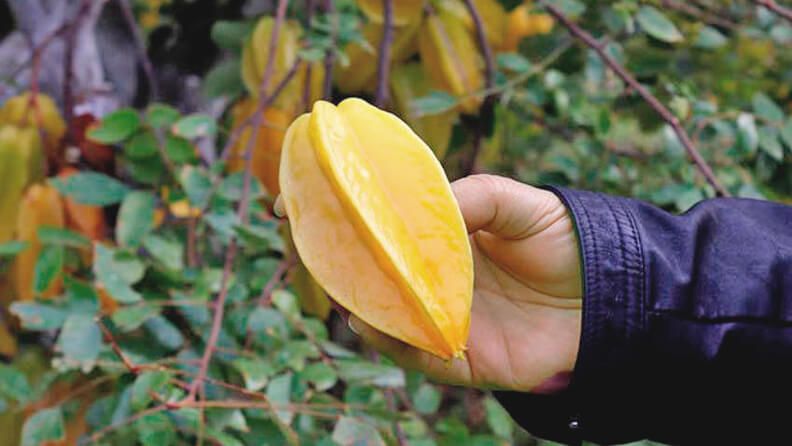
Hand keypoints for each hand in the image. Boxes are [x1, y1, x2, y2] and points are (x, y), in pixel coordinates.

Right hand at [276, 174, 582, 391]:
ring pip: (380, 316)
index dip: (336, 215)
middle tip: (299, 236)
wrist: (612, 295)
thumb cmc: (566, 242)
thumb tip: (425, 203)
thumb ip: (473, 197)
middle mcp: (433, 281)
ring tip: (333, 277)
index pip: (378, 228)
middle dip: (329, 257)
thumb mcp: (519, 204)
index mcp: (440, 241)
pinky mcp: (460, 359)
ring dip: (353, 299)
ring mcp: (442, 320)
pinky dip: (388, 339)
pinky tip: (370, 318)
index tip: (292, 198)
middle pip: (367, 274)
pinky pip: (413, 354)